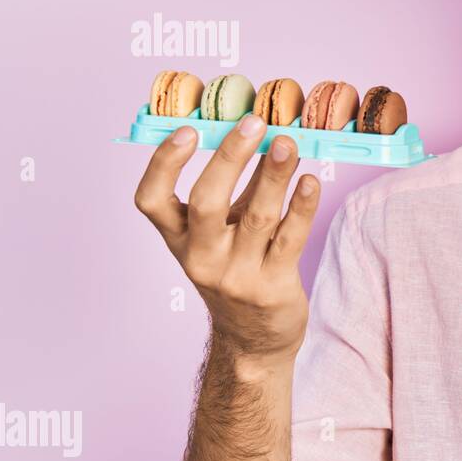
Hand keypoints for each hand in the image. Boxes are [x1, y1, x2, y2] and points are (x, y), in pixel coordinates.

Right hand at [134, 114, 320, 369]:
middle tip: (253, 122)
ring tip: (288, 142)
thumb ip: (240, 187)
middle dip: (230, 158)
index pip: (151, 200)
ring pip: (257, 217)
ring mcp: (236, 275)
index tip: (187, 130)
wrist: (254, 337)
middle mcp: (201, 258)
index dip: (163, 164)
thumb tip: (263, 132)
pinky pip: (290, 240)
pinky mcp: (272, 286)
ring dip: (274, 175)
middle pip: (207, 203)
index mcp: (179, 239)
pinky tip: (310, 181)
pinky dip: (302, 208)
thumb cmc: (238, 268)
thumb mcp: (225, 231)